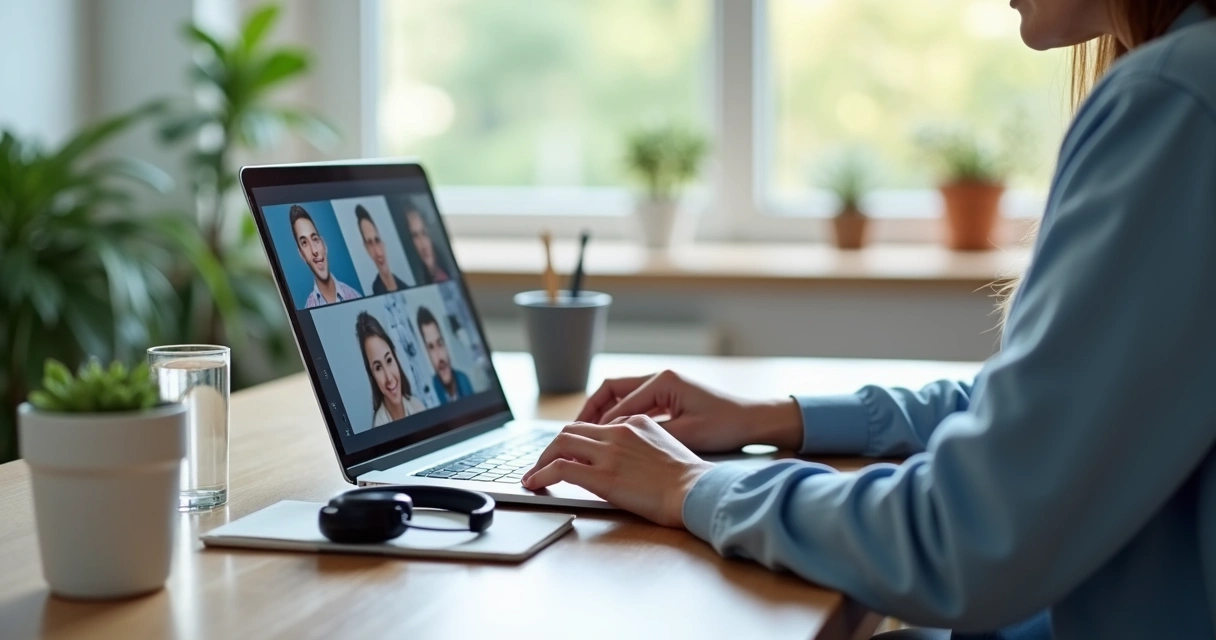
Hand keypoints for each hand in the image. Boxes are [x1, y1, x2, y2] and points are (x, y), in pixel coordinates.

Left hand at [521, 416, 713, 526]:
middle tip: (543, 463)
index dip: (575, 439)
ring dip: (542, 460)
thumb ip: (642, 444)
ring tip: (533, 475)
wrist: (696, 491)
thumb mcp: (667, 447)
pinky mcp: (602, 476)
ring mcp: (609, 452)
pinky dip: (541, 474)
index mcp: (636, 423)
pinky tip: (534, 484)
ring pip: (560, 444)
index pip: (595, 425)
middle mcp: (619, 432)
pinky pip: (560, 468)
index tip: (566, 452)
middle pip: (572, 430)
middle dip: (553, 447)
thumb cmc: (689, 479)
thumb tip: (625, 456)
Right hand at [577, 370, 803, 452]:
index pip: (618, 402)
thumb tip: (615, 439)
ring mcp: (664, 386)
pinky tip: (613, 438)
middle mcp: (660, 378)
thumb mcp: (685, 433)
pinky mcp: (670, 397)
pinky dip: (621, 419)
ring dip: (604, 415)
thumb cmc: (726, 425)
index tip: (582, 442)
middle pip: (612, 391)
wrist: (754, 421)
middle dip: (591, 411)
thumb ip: (648, 435)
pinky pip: (635, 405)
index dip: (599, 424)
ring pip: (622, 398)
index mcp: (662, 381)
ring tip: (587, 436)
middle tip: (573, 433)